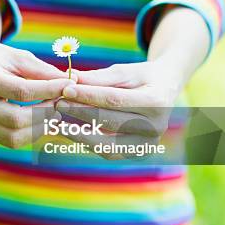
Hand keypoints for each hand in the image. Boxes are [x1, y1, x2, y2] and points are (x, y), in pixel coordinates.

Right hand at [0, 42, 74, 148]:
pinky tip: (43, 121)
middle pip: (16, 118)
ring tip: (55, 113)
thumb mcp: (21, 57)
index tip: (69, 85)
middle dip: (45, 112)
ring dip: (40, 128)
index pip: (21, 91)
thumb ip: (44, 71)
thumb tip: (71, 83)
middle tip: (61, 102)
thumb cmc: (1, 59)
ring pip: (13, 137)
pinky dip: (31, 134)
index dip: (48, 90)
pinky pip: (10, 141)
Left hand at [55, 59, 182, 157]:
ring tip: (58, 122)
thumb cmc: (144, 77)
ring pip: (108, 145)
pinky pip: (109, 152)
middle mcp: (156, 127)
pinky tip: (71, 132)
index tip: (66, 88)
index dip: (88, 95)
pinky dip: (89, 143)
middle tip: (57, 103)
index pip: (114, 100)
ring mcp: (149, 144)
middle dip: (80, 112)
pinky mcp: (139, 153)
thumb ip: (99, 78)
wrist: (167, 90)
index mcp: (156, 102)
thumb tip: (70, 78)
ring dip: (80, 135)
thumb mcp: (126, 71)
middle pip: (110, 122)